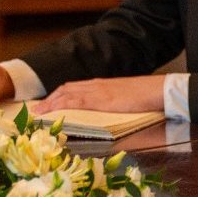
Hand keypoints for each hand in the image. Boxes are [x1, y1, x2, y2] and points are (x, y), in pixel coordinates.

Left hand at [34, 75, 165, 114]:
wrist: (159, 91)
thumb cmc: (148, 96)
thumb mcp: (127, 98)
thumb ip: (115, 102)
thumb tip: (109, 111)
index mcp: (103, 85)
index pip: (75, 87)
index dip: (60, 95)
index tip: (49, 103)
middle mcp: (97, 85)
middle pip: (67, 89)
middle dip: (51, 98)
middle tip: (38, 108)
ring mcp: (98, 91)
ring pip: (67, 94)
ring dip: (51, 102)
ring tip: (39, 111)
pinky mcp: (100, 99)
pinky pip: (74, 101)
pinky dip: (59, 105)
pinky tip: (51, 111)